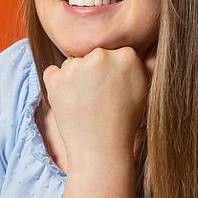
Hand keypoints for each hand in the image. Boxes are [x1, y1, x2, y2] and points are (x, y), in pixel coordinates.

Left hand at [42, 47, 150, 167]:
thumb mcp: (144, 90)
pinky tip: (70, 103)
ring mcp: (76, 66)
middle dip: (92, 73)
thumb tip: (143, 49)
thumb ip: (141, 65)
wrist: (101, 148)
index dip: (111, 73)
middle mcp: (101, 55)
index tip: (113, 91)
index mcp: (127, 55)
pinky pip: (52, 73)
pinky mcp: (55, 78)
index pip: (113, 53)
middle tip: (98, 99)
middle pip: (92, 56)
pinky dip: (57, 86)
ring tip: (86, 104)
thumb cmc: (125, 122)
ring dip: (75, 79)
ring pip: (72, 64)